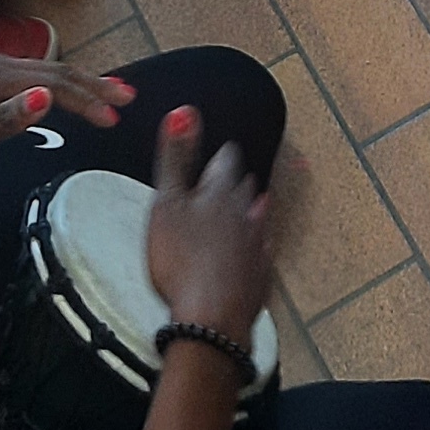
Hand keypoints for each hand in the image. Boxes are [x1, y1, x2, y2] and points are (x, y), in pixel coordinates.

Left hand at [0, 56, 136, 177]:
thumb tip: (45, 98)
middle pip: (55, 69)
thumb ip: (0, 122)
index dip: (87, 101)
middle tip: (129, 99)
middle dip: (94, 84)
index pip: (53, 84)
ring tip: (110, 93)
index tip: (115, 118)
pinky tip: (64, 91)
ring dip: (80, 81)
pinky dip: (58, 81)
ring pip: (44, 68)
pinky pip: (30, 72)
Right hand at [147, 105, 272, 349]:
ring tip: (253, 199)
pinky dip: (257, 244)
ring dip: (252, 207)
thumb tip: (184, 111)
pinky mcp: (260, 276)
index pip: (226, 160)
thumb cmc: (182, 260)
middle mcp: (246, 214)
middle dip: (236, 179)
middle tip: (231, 175)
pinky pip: (261, 252)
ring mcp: (256, 246)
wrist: (211, 319)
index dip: (221, 153)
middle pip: (244, 187)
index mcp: (220, 192)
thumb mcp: (167, 203)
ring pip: (258, 217)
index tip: (221, 148)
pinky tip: (259, 246)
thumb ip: (175, 157)